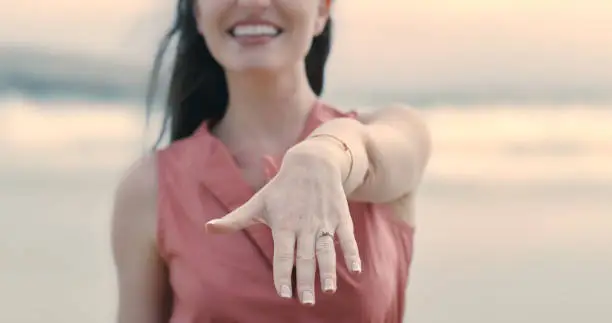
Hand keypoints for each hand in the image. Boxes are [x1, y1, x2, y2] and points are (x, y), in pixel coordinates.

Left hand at [205, 141, 361, 305]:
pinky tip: (356, 270)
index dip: (282, 273)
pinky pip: (347, 237)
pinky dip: (352, 252)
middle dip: (305, 280)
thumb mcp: (257, 202)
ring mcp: (324, 221)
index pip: (282, 253)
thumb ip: (235, 220)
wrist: (311, 163)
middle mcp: (304, 225)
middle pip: (305, 256)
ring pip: (327, 250)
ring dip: (329, 271)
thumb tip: (208, 229)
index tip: (283, 293)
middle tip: (306, 302)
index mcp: (284, 224)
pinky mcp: (340, 216)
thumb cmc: (280, 188)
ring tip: (329, 291)